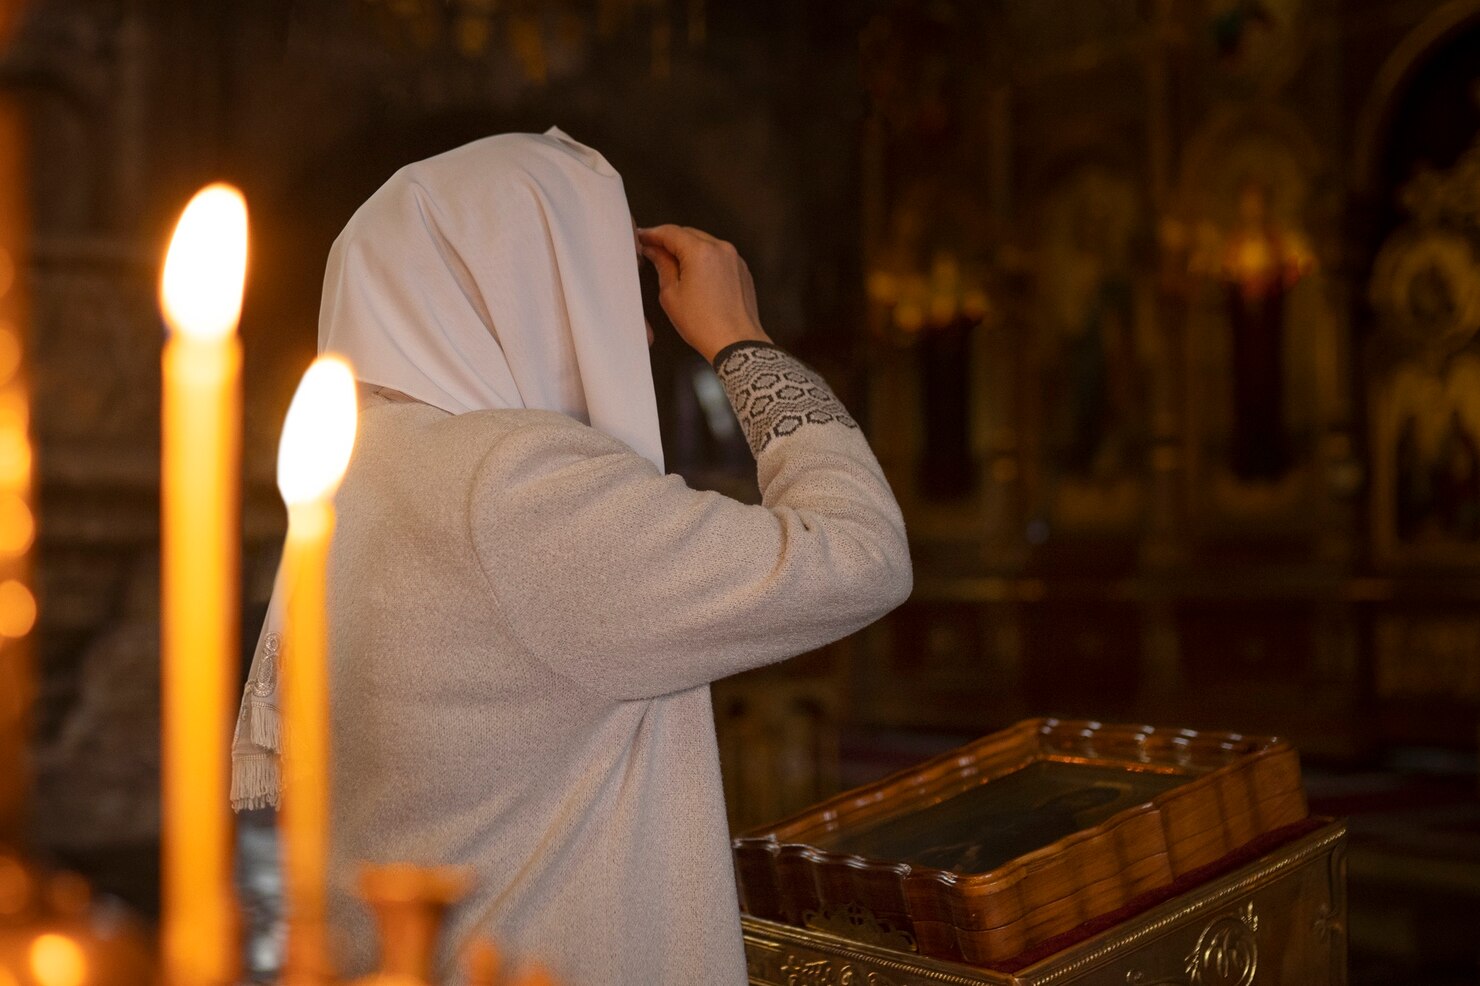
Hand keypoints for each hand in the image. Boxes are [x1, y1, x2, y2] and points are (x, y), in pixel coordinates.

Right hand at [637, 224, 772, 362]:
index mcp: (701, 252)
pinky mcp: (742, 270)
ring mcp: (735, 258)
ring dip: (688, 249)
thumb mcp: (671, 295)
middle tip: (653, 251)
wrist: (737, 342)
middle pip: (689, 234)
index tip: (642, 238)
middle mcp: (721, 248)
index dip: (653, 234)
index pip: (671, 232)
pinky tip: (695, 274)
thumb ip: (662, 266)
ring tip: (673, 264)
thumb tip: (655, 252)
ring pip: (705, 243)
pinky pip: (719, 256)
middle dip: (670, 240)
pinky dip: (705, 259)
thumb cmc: (703, 324)